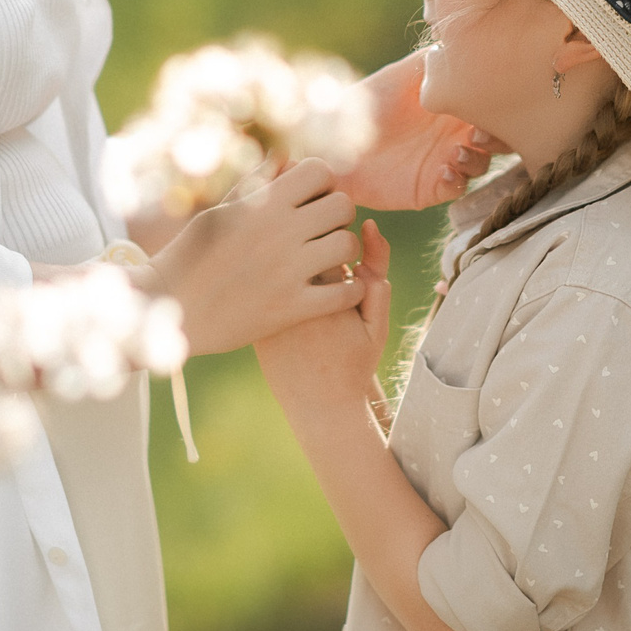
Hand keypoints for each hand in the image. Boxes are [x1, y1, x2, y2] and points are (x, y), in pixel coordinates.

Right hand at [151, 157, 362, 356]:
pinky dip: (349, 290)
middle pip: (343, 205)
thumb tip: (283, 153)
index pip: (321, 171)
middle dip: (338, 215)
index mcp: (262, 203)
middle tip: (324, 230)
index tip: (312, 199)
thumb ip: (256, 182)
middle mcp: (279, 231)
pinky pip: (345, 293)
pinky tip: (334, 289)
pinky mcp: (291, 308)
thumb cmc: (191, 254)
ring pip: (348, 245)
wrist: (169, 307)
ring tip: (329, 259)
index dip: (323, 183)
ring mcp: (287, 271)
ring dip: (345, 251)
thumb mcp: (219, 210)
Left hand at [256, 220, 392, 414]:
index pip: (323, 229)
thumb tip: (371, 225)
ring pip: (275, 262)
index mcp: (324, 286)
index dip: (333, 238)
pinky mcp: (252, 318)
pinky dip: (272, 286)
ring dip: (288, 266)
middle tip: (319, 275)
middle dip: (309, 245)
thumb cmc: (354, 360)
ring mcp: (267, 306)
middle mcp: (290, 293)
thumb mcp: (377, 316)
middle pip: (296, 239)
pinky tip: (285, 306)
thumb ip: (378, 267)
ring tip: (304, 295)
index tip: (339, 261)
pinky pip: (260, 284)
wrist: (319, 405)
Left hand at [332, 50, 509, 211]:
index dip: (497, 107)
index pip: (490, 106)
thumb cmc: (365, 100)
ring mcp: (443, 160)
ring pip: (480, 163)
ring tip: (456, 153)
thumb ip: (430, 61)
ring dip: (476, 159)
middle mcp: (452, 132)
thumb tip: (457, 45)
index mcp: (452, 104)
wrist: (331, 138)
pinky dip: (456, 181)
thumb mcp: (400, 75)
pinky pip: (456, 187)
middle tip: (479, 135)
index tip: (488, 104)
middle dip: (497, 138)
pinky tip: (443, 172)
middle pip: (495, 138)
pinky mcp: (429, 187)